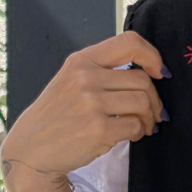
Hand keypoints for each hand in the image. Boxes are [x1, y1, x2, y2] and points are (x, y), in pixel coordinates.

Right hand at [1, 31, 167, 191]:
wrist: (32, 149)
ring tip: (143, 126)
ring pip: (143, 102)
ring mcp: (92, 104)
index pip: (130, 42)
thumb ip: (103, 71)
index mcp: (81, 60)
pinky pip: (136, 126)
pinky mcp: (99, 129)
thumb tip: (149, 74)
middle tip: (153, 113)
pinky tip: (131, 135)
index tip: (159, 72)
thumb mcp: (70, 80)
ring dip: (150, 117)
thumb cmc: (56, 116)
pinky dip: (140, 132)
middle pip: (142, 80)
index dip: (153, 56)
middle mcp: (86, 77)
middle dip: (155, 99)